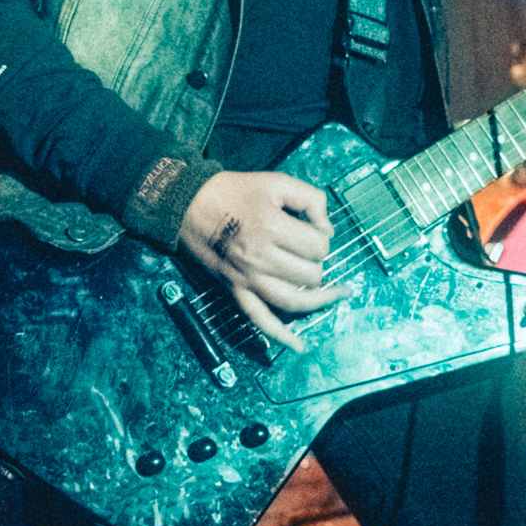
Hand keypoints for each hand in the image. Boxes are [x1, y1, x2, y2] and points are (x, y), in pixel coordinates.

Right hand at [178, 170, 348, 350]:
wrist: (189, 203)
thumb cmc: (234, 191)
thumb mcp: (276, 181)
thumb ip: (310, 199)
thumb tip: (327, 229)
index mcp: (271, 227)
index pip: (318, 246)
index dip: (323, 238)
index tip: (315, 230)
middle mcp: (260, 257)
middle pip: (310, 275)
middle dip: (317, 262)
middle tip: (309, 252)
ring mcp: (247, 278)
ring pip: (294, 301)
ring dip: (318, 299)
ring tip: (336, 294)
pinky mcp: (236, 289)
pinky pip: (259, 319)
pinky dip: (280, 336)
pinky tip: (299, 345)